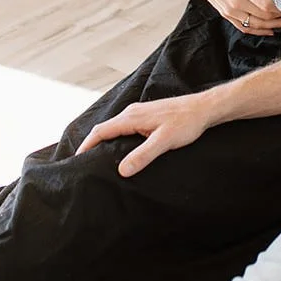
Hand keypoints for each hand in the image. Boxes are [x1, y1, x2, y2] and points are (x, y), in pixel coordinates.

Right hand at [77, 92, 211, 175]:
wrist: (204, 109)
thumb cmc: (186, 123)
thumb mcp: (164, 141)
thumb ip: (143, 155)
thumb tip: (122, 170)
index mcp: (131, 117)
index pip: (101, 131)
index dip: (86, 146)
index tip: (76, 161)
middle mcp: (132, 112)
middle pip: (105, 129)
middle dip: (92, 144)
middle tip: (84, 164)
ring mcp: (139, 113)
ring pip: (114, 128)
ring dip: (104, 141)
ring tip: (98, 160)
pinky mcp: (147, 116)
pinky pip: (124, 127)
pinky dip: (116, 138)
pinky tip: (121, 150)